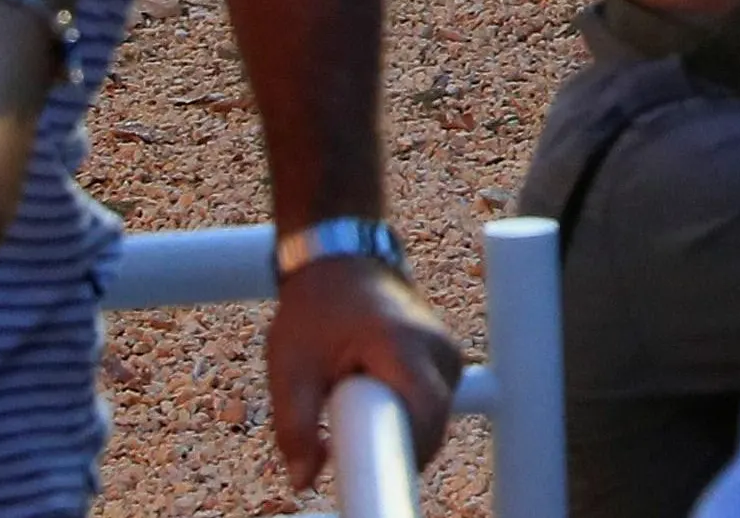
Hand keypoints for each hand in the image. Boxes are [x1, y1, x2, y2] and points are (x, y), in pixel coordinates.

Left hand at [264, 255, 461, 492]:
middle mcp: (438, 347)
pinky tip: (376, 391)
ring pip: (435, 418)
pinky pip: (434, 406)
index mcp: (401, 345)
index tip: (371, 472)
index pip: (425, 417)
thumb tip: (305, 479)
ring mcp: (449, 353)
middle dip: (392, 441)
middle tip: (345, 432)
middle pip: (432, 424)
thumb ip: (294, 426)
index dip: (400, 453)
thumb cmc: (315, 310)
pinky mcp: (449, 359)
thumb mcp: (290, 367)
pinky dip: (406, 412)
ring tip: (357, 396)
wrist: (343, 261)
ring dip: (398, 425)